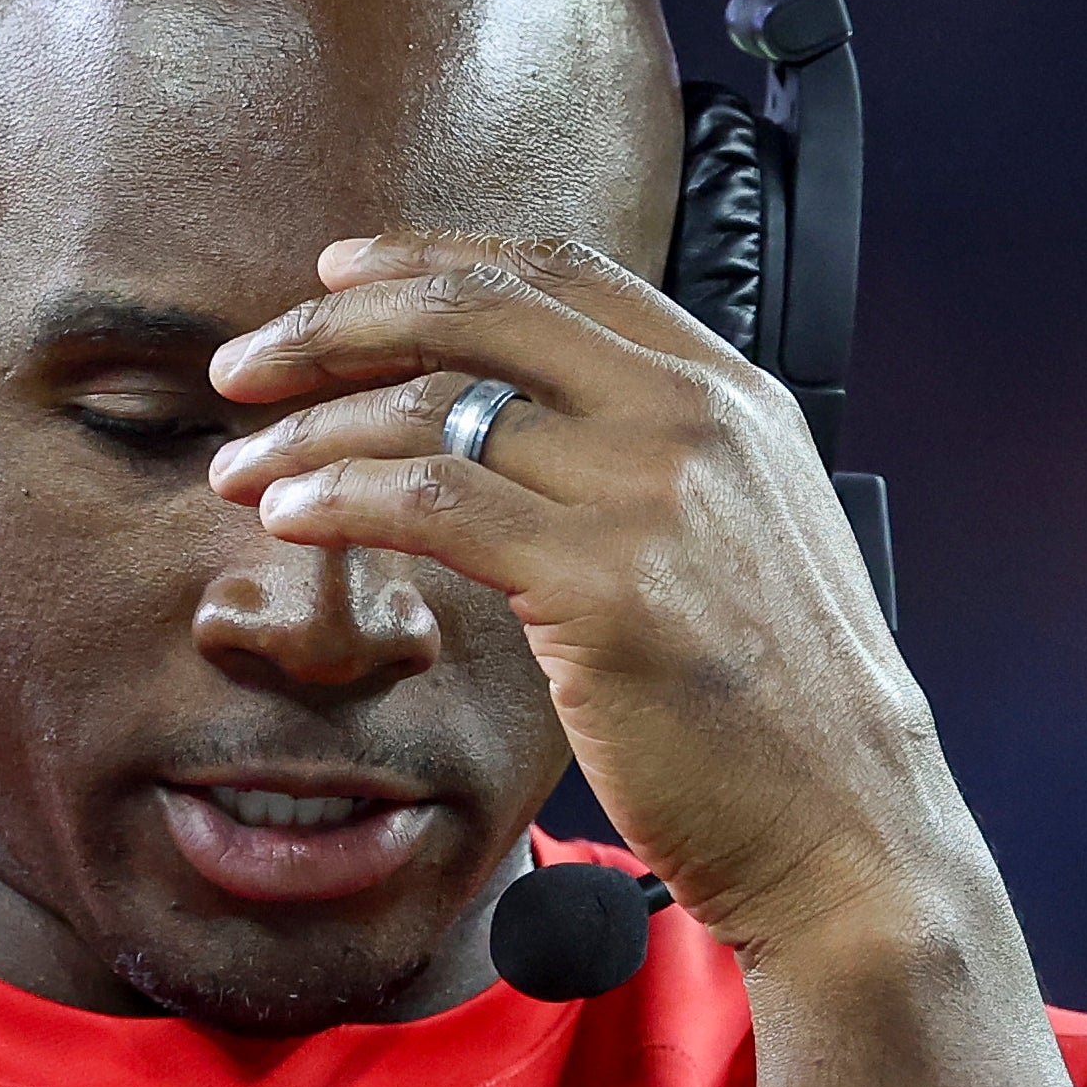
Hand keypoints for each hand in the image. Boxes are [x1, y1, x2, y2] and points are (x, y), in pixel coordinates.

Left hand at [205, 232, 959, 968]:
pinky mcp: (606, 583)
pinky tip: (290, 518)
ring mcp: (654, 493)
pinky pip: (435, 504)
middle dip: (334, 325)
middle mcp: (697, 418)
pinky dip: (343, 500)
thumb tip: (522, 436)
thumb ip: (653, 465)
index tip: (338, 274)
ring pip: (436, 409)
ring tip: (238, 467)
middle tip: (245, 364)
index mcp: (732, 393)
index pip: (558, 274)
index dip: (431, 259)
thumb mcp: (743, 540)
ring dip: (309, 431)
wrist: (848, 827)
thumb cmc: (782, 716)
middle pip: (479, 312)